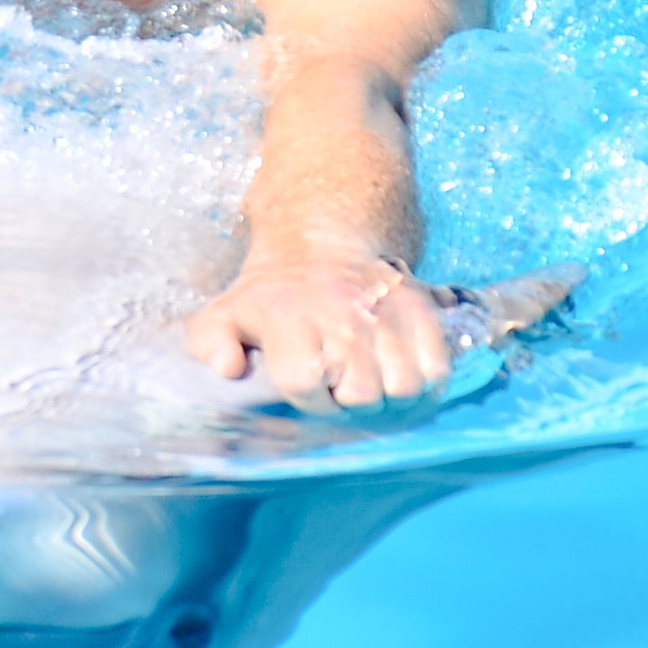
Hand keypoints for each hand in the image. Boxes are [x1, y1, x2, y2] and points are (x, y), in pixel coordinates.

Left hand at [185, 254, 453, 414]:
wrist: (318, 246)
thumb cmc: (269, 298)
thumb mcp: (223, 315)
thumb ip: (211, 344)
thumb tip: (228, 369)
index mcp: (289, 316)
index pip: (305, 381)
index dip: (310, 400)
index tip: (311, 392)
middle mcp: (339, 312)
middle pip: (362, 393)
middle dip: (350, 402)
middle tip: (342, 387)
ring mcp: (383, 310)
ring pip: (404, 386)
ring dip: (389, 395)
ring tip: (370, 379)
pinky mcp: (418, 308)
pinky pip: (436, 368)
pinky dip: (423, 378)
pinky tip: (397, 369)